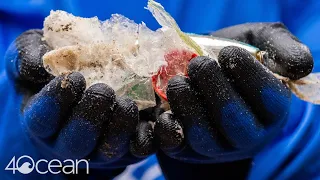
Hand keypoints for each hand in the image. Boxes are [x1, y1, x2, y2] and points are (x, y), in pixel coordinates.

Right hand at [5, 30, 155, 176]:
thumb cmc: (50, 73)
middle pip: (76, 142)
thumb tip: (39, 64)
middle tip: (102, 91)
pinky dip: (145, 136)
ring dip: (119, 127)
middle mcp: (69, 140)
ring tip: (126, 103)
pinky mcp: (126, 145)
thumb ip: (27, 57)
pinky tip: (152, 117)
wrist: (76, 88)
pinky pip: (137, 148)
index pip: (43, 119)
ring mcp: (98, 146)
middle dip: (89, 117)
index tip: (73, 78)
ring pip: (108, 149)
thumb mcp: (30, 56)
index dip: (57, 101)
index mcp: (43, 122)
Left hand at [154, 23, 312, 178]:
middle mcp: (247, 134)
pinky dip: (168, 128)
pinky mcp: (187, 149)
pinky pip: (176, 145)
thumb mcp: (260, 42)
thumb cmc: (232, 58)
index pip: (269, 99)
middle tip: (200, 64)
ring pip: (204, 138)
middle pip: (236, 123)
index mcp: (271, 110)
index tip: (227, 52)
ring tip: (178, 81)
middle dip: (215, 90)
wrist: (201, 74)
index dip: (248, 74)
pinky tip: (165, 109)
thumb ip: (282, 50)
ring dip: (188, 106)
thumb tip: (301, 67)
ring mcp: (217, 145)